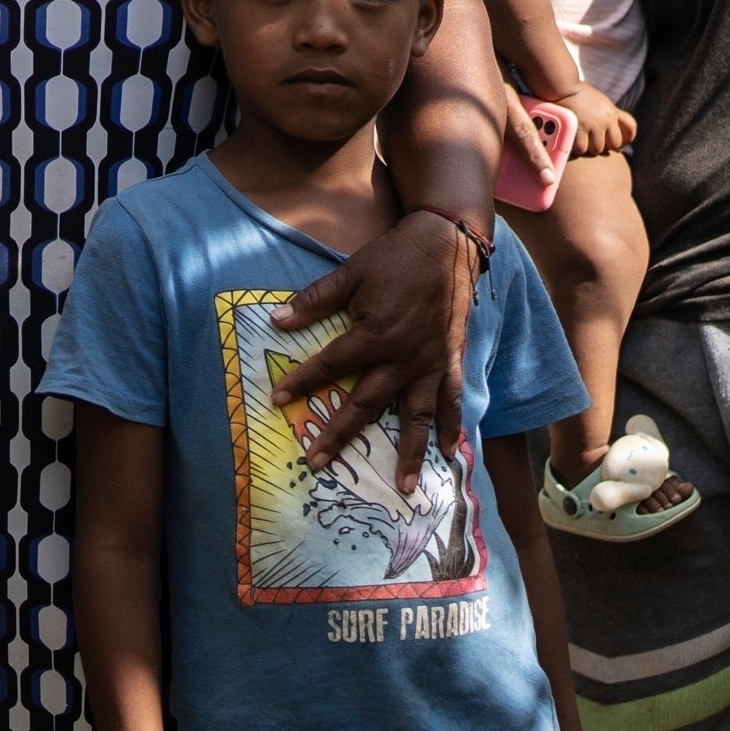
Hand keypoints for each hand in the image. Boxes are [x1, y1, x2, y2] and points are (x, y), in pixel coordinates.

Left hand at [276, 211, 478, 484]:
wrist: (447, 243)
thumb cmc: (394, 257)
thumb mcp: (350, 273)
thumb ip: (315, 301)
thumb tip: (277, 321)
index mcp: (374, 334)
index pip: (330, 365)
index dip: (302, 382)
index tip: (278, 400)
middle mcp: (402, 357)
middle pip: (365, 403)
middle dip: (339, 434)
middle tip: (317, 463)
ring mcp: (429, 363)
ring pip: (415, 416)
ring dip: (408, 452)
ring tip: (401, 487)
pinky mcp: (450, 361)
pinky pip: (451, 400)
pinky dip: (451, 426)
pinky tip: (449, 452)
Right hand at [565, 85, 636, 158]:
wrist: (564, 87)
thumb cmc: (577, 93)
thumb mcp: (599, 101)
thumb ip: (605, 114)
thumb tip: (609, 129)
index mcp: (612, 111)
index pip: (631, 127)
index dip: (628, 137)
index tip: (621, 142)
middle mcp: (606, 119)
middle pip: (615, 143)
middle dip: (607, 145)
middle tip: (596, 143)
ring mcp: (593, 125)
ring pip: (597, 149)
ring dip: (589, 148)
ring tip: (581, 143)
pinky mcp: (580, 129)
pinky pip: (582, 148)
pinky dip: (577, 149)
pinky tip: (572, 143)